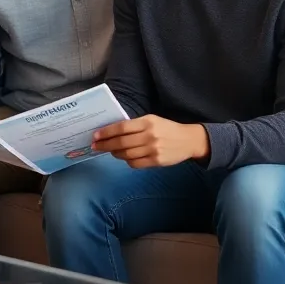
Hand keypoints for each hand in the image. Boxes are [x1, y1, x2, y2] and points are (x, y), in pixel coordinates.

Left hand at [92, 116, 207, 167]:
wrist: (188, 140)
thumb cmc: (167, 128)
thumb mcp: (152, 120)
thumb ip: (135, 125)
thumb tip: (112, 132)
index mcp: (147, 122)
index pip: (121, 127)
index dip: (106, 132)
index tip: (96, 136)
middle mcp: (149, 136)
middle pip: (121, 142)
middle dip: (105, 145)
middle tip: (96, 146)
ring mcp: (153, 150)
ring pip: (126, 154)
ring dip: (115, 153)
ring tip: (111, 151)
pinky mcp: (156, 161)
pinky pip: (135, 163)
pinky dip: (127, 161)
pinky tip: (125, 157)